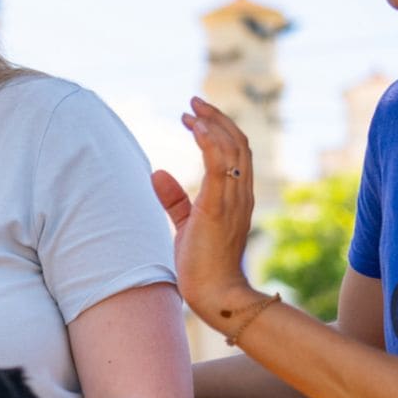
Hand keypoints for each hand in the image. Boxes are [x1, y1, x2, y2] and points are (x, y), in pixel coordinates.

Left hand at [150, 96, 268, 327]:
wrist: (214, 295)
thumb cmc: (202, 265)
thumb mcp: (186, 225)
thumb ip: (175, 200)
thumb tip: (157, 174)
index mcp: (236, 197)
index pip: (236, 152)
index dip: (218, 129)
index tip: (194, 115)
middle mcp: (240, 194)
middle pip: (238, 143)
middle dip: (216, 118)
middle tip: (192, 102)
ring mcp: (233, 201)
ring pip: (232, 149)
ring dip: (211, 124)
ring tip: (191, 110)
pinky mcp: (218, 208)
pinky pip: (219, 167)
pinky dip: (210, 143)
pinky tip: (197, 128)